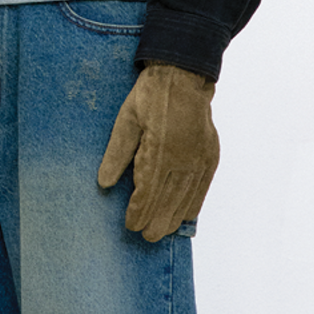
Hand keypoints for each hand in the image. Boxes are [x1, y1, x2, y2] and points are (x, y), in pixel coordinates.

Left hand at [97, 60, 219, 241]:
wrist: (184, 76)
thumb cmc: (151, 97)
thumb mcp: (126, 121)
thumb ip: (116, 154)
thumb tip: (103, 184)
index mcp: (159, 150)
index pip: (147, 192)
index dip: (138, 212)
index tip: (131, 225)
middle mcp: (182, 158)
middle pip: (168, 200)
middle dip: (157, 221)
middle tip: (148, 237)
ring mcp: (199, 158)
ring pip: (186, 197)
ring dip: (175, 217)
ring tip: (165, 231)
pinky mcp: (210, 155)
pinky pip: (202, 186)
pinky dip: (194, 203)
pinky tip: (187, 215)